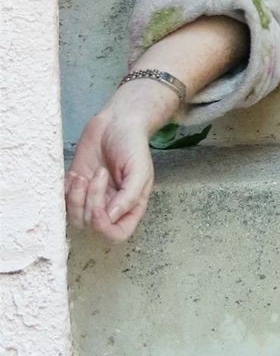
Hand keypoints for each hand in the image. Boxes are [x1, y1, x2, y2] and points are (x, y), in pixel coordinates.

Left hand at [65, 83, 166, 243]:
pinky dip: (66, 191)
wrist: (116, 122)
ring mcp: (91, 198)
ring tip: (84, 175)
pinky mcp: (76, 187)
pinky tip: (76, 174)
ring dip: (76, 198)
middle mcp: (110, 206)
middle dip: (92, 201)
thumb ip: (130, 195)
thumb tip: (112, 217)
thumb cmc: (132, 144)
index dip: (104, 228)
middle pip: (92, 225)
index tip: (99, 208)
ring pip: (75, 217)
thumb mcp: (139, 169)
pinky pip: (63, 203)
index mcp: (130, 206)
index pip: (117, 234)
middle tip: (100, 173)